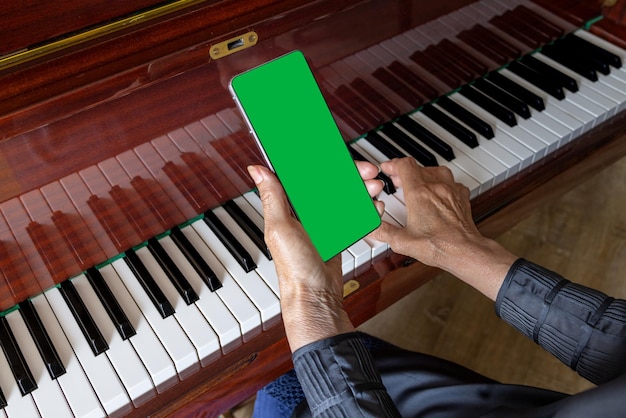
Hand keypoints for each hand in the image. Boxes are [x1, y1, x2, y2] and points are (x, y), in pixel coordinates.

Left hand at [247, 161, 382, 350]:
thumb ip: (273, 196)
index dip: (324, 162)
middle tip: (367, 172)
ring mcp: (324, 222)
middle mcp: (306, 212)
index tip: (339, 156)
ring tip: (374, 188)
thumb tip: (256, 170)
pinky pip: (354, 215)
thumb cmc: (294, 266)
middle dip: (350, 174)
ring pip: (345, 196)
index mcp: (289, 206)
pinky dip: (366, 209)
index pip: (307, 175)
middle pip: (331, 183)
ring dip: (361, 189)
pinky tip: (374, 206)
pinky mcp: (339, 233)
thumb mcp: (280, 227)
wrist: (316, 296)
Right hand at [371, 158, 516, 299]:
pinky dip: (442, 183)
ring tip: (417, 182)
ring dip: (424, 174)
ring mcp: (451, 190)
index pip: (404, 165)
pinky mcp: (462, 197)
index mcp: (419, 193)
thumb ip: (382, 231)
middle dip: (404, 171)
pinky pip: (451, 182)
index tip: (387, 168)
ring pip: (436, 170)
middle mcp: (435, 187)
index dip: (393, 164)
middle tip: (397, 179)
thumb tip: (371, 226)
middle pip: (418, 167)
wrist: (465, 251)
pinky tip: (439, 192)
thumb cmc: (438, 246)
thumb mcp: (402, 241)